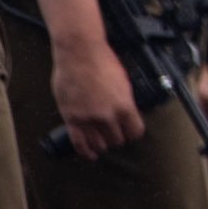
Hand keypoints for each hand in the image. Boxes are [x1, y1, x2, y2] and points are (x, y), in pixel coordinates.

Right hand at [50, 35, 144, 159]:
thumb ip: (124, 101)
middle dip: (117, 138)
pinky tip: (90, 154)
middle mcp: (108, 116)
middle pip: (117, 140)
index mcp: (125, 105)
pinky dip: (86, 152)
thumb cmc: (102, 61)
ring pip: (99, 144)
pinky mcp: (72, 119)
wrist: (79, 53)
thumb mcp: (123, 81)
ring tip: (102, 143)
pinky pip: (79, 143)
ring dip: (102, 145)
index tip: (130, 133)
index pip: (135, 132)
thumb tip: (126, 115)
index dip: (133, 133)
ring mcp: (89, 119)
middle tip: (114, 134)